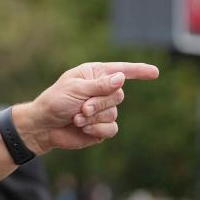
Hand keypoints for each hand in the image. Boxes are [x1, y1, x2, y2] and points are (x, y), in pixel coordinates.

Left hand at [17, 62, 158, 154]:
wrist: (44, 126)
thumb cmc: (55, 101)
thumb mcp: (75, 89)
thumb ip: (99, 85)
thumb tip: (122, 78)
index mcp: (95, 74)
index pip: (121, 71)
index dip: (139, 71)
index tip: (155, 72)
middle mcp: (102, 90)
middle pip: (119, 95)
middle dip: (99, 103)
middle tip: (81, 107)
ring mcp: (102, 110)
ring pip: (114, 113)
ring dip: (94, 117)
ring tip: (77, 117)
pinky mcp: (101, 127)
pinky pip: (112, 128)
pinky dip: (97, 129)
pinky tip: (83, 129)